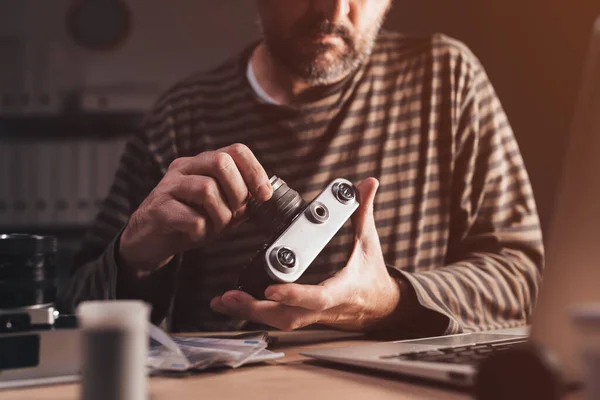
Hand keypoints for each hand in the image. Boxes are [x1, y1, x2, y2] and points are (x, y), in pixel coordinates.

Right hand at [119, 143, 271, 274]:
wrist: (148, 240)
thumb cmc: (187, 221)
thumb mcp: (220, 209)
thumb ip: (240, 201)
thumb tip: (265, 196)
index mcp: (202, 164)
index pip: (235, 150)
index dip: (255, 170)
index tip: (265, 194)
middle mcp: (185, 168)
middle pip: (220, 162)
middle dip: (238, 192)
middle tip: (236, 213)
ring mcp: (169, 187)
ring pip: (206, 189)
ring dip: (220, 215)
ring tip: (215, 227)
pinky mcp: (158, 209)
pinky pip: (190, 216)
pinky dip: (201, 229)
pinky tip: (197, 233)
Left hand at [210, 178, 401, 331]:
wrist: (378, 306)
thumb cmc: (372, 275)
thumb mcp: (369, 242)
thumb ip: (364, 212)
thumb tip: (367, 183)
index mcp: (341, 290)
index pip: (317, 297)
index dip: (294, 295)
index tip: (271, 289)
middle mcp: (322, 309)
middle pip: (288, 317)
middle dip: (257, 309)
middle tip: (230, 296)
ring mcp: (311, 316)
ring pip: (277, 322)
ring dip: (249, 313)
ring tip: (223, 301)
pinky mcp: (301, 316)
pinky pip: (274, 319)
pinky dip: (251, 313)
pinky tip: (230, 304)